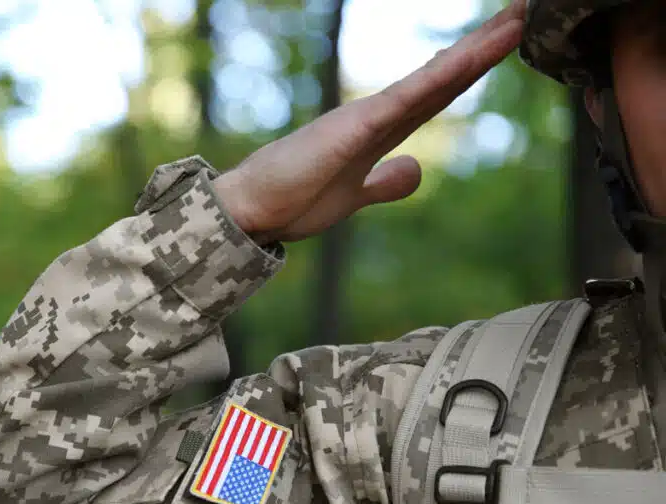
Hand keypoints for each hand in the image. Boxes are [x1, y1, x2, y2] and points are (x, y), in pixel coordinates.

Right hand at [213, 0, 525, 244]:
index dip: (472, 68)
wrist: (253, 208)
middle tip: (526, 13)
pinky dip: (441, 76)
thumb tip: (416, 169)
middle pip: (443, 76)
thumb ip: (385, 182)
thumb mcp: (354, 195)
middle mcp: (378, 114)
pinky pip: (408, 99)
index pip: (437, 93)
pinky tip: (471, 57)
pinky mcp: (356, 127)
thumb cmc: (293, 201)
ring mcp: (367, 116)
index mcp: (379, 130)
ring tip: (516, 20)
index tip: (506, 42)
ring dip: (476, 50)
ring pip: (434, 79)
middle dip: (486, 46)